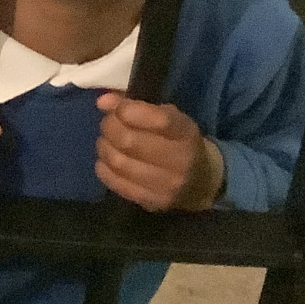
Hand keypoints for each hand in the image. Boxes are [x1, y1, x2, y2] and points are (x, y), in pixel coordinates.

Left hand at [96, 92, 223, 210]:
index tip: (118, 108)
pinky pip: (115, 182)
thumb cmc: (179, 141)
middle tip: (108, 124)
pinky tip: (108, 161)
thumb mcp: (168, 117)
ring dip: (105, 147)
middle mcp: (180, 161)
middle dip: (110, 127)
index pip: (158, 120)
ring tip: (107, 141)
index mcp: (186, 133)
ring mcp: (167, 185)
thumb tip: (102, 101)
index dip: (128, 110)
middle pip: (129, 141)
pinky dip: (104, 168)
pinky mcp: (153, 202)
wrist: (202, 181)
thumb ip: (135, 105)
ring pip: (119, 162)